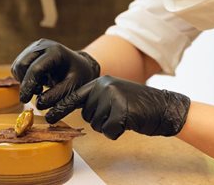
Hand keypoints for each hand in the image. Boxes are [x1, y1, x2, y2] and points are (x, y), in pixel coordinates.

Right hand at [11, 39, 99, 107]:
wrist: (79, 66)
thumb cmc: (78, 77)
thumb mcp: (73, 87)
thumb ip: (58, 95)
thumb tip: (39, 103)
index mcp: (55, 51)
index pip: (35, 68)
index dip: (28, 86)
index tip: (25, 100)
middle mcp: (43, 45)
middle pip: (22, 64)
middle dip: (25, 82)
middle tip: (37, 92)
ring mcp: (35, 46)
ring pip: (17, 65)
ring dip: (24, 80)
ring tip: (40, 86)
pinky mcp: (29, 51)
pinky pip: (18, 66)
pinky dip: (24, 77)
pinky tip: (38, 81)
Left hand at [46, 76, 190, 139]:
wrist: (164, 106)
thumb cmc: (139, 104)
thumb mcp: (116, 93)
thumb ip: (98, 97)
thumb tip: (79, 108)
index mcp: (102, 81)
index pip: (76, 96)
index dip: (61, 108)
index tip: (49, 116)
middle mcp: (105, 86)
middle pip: (88, 115)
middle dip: (101, 120)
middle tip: (120, 113)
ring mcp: (113, 97)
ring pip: (98, 125)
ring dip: (110, 126)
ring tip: (126, 116)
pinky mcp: (121, 111)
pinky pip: (110, 131)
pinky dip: (119, 132)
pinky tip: (130, 122)